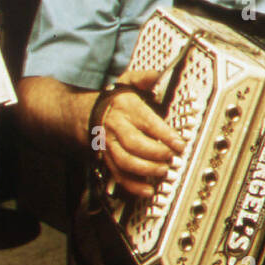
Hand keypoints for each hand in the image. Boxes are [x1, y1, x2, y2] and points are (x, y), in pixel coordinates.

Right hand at [93, 68, 186, 198]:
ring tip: (162, 171)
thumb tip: (156, 75)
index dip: (165, 135)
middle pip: (135, 144)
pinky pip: (118, 174)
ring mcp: (110, 145)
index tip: (179, 144)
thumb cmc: (113, 100)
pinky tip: (147, 189)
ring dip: (146, 170)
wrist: (85, 113)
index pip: (147, 122)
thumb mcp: (127, 82)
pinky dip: (132, 185)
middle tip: (171, 158)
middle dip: (155, 154)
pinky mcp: (107, 159)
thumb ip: (143, 78)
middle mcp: (116, 127)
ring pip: (125, 162)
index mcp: (125, 107)